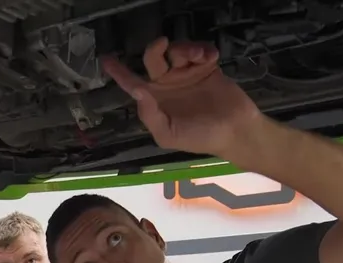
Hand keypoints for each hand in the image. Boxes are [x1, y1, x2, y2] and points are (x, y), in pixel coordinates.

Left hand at [102, 38, 262, 156]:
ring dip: (185, 48)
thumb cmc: (200, 137)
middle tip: (164, 44)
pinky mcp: (207, 67)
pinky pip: (200, 50)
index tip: (107, 59)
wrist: (236, 131)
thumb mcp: (169, 134)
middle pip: (154, 59)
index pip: (133, 84)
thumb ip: (150, 115)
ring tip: (199, 56)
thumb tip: (137, 91)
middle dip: (155, 49)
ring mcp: (187, 75)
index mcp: (156, 101)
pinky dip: (203, 49)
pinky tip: (210, 57)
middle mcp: (168, 85)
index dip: (119, 72)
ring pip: (177, 51)